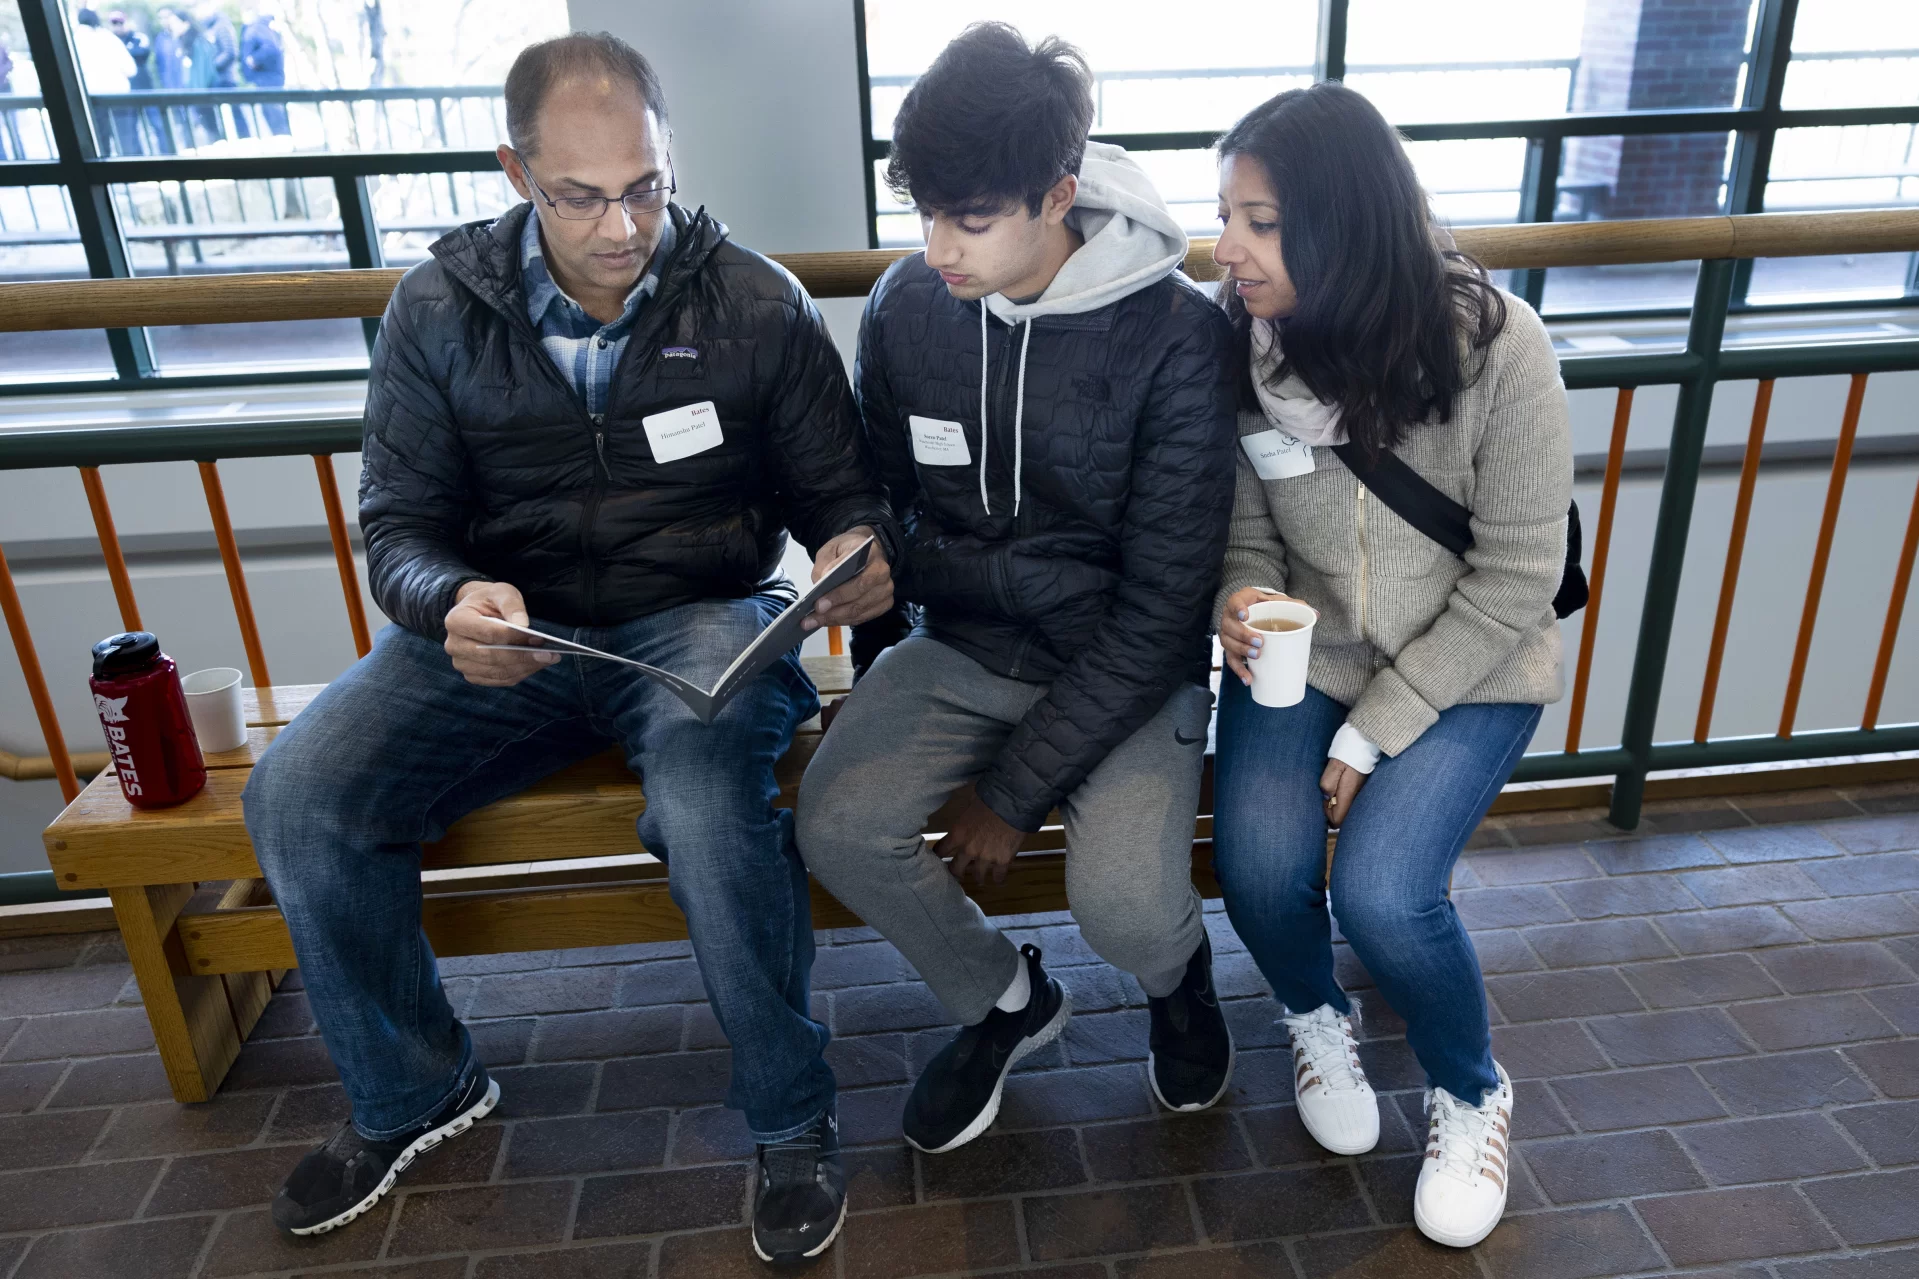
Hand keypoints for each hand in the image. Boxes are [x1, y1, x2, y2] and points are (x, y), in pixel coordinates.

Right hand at [443, 581, 557, 686]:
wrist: (477, 612)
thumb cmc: (490, 601)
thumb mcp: (501, 592)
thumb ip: (511, 605)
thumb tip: (523, 625)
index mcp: (456, 620)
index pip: (488, 634)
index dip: (514, 638)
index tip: (539, 639)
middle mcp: (454, 645)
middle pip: (491, 656)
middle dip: (523, 656)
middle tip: (549, 655)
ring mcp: (461, 663)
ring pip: (497, 672)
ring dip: (524, 667)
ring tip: (548, 660)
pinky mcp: (473, 675)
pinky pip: (498, 680)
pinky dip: (519, 674)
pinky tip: (536, 665)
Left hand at [805, 525, 893, 630]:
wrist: (862, 554)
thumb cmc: (846, 552)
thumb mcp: (830, 550)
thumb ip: (824, 564)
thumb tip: (821, 583)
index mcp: (871, 553)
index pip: (857, 575)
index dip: (839, 592)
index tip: (819, 603)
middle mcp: (882, 572)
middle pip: (859, 595)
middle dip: (834, 608)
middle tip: (814, 615)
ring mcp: (885, 590)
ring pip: (859, 610)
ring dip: (835, 618)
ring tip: (814, 621)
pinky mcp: (884, 604)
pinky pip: (862, 617)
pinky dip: (842, 621)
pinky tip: (826, 621)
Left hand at [938, 784, 1024, 886]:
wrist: (1012, 803)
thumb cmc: (990, 797)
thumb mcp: (970, 803)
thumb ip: (967, 815)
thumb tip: (967, 811)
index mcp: (957, 834)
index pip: (940, 850)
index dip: (939, 855)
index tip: (939, 859)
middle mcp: (968, 849)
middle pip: (956, 870)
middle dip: (956, 873)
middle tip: (958, 874)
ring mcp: (985, 857)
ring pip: (978, 876)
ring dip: (979, 877)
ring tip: (980, 879)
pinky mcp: (1002, 861)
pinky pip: (998, 876)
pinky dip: (998, 878)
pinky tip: (998, 879)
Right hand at [1219, 586, 1305, 685]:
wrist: (1259, 612)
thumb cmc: (1269, 606)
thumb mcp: (1280, 602)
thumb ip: (1296, 605)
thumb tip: (1316, 615)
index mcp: (1242, 600)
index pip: (1234, 601)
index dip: (1237, 608)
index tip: (1245, 616)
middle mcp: (1230, 616)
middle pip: (1230, 625)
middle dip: (1243, 635)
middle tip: (1260, 642)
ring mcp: (1229, 632)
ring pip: (1228, 642)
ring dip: (1241, 650)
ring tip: (1256, 656)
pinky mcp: (1231, 647)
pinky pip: (1231, 660)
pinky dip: (1239, 670)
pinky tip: (1248, 679)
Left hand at [1321, 758, 1365, 826]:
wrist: (1363, 743)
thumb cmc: (1347, 754)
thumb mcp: (1333, 767)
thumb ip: (1327, 783)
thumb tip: (1326, 798)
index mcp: (1348, 794)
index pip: (1338, 820)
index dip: (1327, 816)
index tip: (1323, 804)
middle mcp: (1356, 797)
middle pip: (1342, 817)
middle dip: (1331, 812)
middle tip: (1325, 797)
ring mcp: (1359, 793)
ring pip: (1346, 809)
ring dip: (1336, 803)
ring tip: (1330, 790)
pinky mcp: (1359, 788)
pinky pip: (1349, 800)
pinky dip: (1341, 797)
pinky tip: (1337, 785)